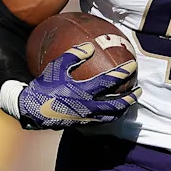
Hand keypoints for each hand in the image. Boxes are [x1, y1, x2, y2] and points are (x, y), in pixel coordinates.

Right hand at [18, 43, 140, 129]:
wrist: (30, 110)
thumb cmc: (43, 86)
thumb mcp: (56, 67)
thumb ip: (73, 56)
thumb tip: (90, 47)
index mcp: (82, 91)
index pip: (108, 82)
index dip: (122, 73)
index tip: (133, 66)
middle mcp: (87, 107)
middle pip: (116, 105)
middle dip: (130, 98)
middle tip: (139, 90)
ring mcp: (85, 118)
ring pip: (111, 116)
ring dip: (123, 109)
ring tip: (129, 102)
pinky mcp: (81, 124)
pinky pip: (101, 120)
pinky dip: (110, 115)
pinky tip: (111, 110)